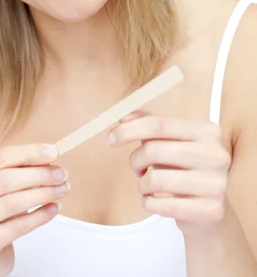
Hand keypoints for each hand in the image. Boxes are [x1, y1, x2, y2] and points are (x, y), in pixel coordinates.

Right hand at [0, 143, 68, 276]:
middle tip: (61, 173)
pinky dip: (39, 216)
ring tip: (61, 190)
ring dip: (43, 194)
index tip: (51, 151)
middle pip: (5, 180)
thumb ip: (15, 171)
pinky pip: (17, 227)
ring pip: (12, 203)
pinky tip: (53, 209)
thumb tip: (47, 157)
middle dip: (39, 174)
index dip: (28, 153)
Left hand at [107, 111, 231, 237]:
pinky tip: (154, 201)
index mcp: (206, 130)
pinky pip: (163, 206)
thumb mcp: (170, 142)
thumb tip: (124, 116)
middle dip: (135, 160)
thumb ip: (149, 125)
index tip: (111, 138)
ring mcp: (216, 183)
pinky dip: (148, 203)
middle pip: (155, 150)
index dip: (130, 129)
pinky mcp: (211, 210)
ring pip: (156, 179)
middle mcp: (216, 154)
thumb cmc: (184, 169)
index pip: (159, 124)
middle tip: (136, 168)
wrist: (209, 209)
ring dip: (142, 185)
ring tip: (146, 186)